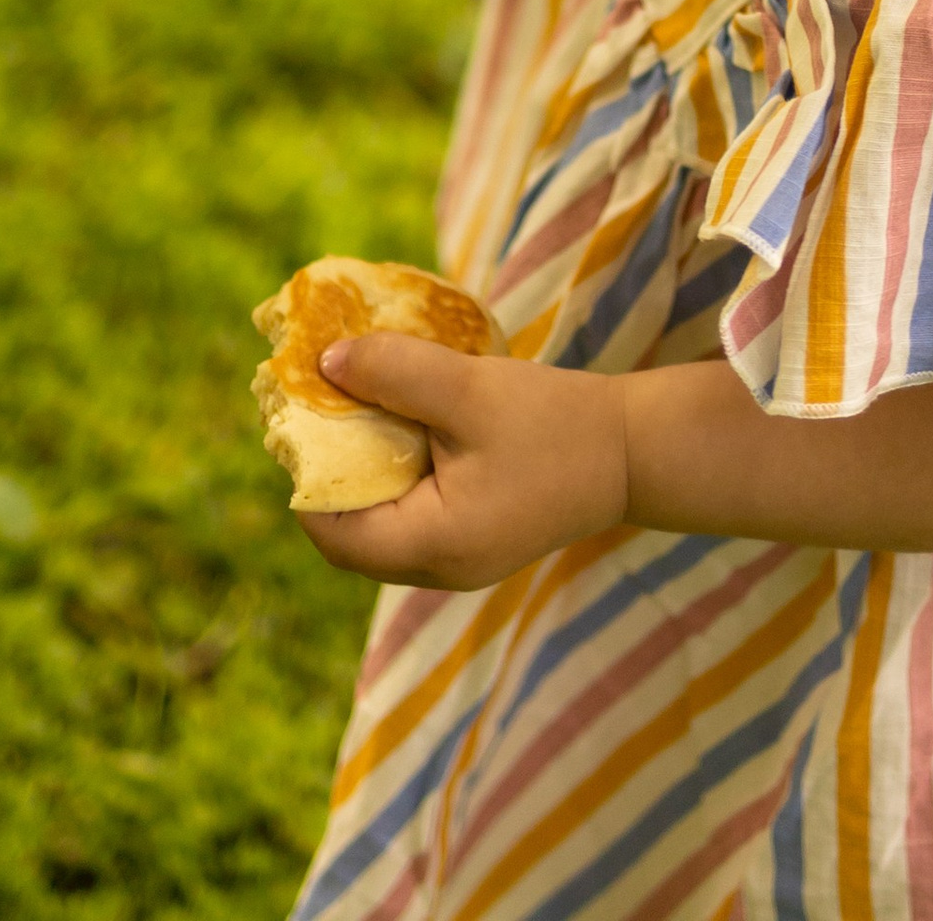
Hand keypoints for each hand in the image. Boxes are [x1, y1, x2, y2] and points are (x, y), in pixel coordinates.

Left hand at [293, 333, 631, 591]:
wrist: (633, 451)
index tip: (299, 421)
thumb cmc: (553, 421)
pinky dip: (397, 479)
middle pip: (353, 538)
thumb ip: (396, 372)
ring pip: (382, 529)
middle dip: (331, 477)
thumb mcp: (469, 388)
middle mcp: (440, 569)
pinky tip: (406, 428)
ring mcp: (460, 561)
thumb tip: (325, 362)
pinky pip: (413, 520)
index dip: (306, 482)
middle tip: (323, 411)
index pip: (335, 534)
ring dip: (364, 476)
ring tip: (360, 412)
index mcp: (433, 545)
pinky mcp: (476, 542)